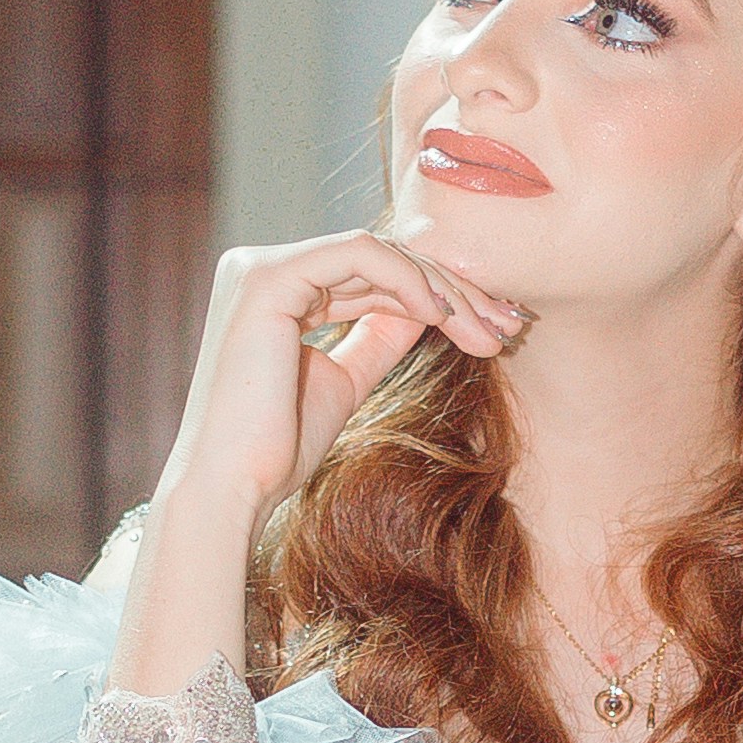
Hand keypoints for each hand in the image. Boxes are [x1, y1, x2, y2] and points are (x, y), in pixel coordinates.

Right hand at [155, 231, 521, 525]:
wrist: (232, 489)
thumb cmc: (276, 451)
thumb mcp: (344, 382)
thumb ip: (378, 337)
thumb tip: (429, 306)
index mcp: (276, 293)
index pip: (371, 277)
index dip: (438, 297)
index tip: (494, 331)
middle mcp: (262, 270)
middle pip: (380, 262)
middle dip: (453, 291)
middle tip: (510, 326)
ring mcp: (259, 268)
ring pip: (377, 253)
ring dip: (443, 288)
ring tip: (488, 330)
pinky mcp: (267, 278)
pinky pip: (357, 255)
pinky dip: (408, 279)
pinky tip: (442, 314)